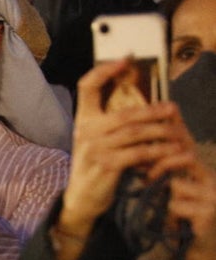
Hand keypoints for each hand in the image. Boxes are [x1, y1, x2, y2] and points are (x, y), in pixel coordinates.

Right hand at [60, 60, 184, 233]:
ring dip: (161, 131)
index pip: (87, 86)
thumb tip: (137, 104)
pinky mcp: (107, 165)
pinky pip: (138, 153)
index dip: (105, 70)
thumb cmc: (94, 166)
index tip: (125, 60)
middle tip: (173, 108)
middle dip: (152, 109)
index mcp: (83, 119)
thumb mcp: (95, 141)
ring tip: (178, 131)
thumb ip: (109, 123)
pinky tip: (173, 150)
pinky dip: (158, 151)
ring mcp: (95, 148)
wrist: (82, 199)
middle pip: (124, 112)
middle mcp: (86, 130)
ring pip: (135, 132)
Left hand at [148, 127, 215, 259]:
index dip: (175, 130)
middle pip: (183, 159)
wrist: (205, 254)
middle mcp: (213, 181)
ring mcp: (214, 197)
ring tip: (177, 215)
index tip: (163, 116)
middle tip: (148, 178)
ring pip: (175, 185)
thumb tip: (140, 161)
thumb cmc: (185, 223)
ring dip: (167, 201)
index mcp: (205, 175)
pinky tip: (181, 225)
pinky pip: (176, 205)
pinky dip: (172, 216)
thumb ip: (163, 178)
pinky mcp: (210, 213)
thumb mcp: (174, 196)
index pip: (188, 147)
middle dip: (160, 167)